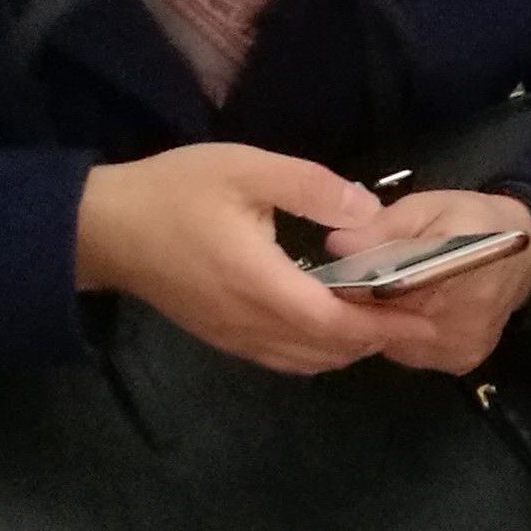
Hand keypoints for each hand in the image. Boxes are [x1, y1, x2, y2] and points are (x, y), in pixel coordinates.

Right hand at [75, 145, 396, 375]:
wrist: (103, 229)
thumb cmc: (174, 192)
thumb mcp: (248, 169)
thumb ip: (313, 189)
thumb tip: (369, 210)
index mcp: (262, 284)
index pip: (337, 323)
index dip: (385, 326)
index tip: (426, 320)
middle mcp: (251, 323)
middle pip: (328, 351)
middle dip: (377, 339)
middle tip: (419, 316)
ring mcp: (234, 337)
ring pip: (307, 361)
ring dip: (348, 347)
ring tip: (384, 319)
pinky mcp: (222, 338)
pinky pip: (283, 358)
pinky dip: (318, 350)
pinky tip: (334, 324)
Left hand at [322, 186, 530, 375]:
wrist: (527, 254)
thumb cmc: (474, 222)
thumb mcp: (429, 207)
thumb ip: (383, 227)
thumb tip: (338, 244)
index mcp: (457, 270)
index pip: (388, 291)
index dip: (354, 285)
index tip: (335, 275)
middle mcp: (462, 321)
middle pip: (386, 323)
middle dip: (363, 304)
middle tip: (353, 281)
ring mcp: (461, 348)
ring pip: (392, 342)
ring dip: (380, 322)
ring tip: (382, 294)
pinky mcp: (461, 362)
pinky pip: (409, 352)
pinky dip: (399, 334)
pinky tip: (406, 312)